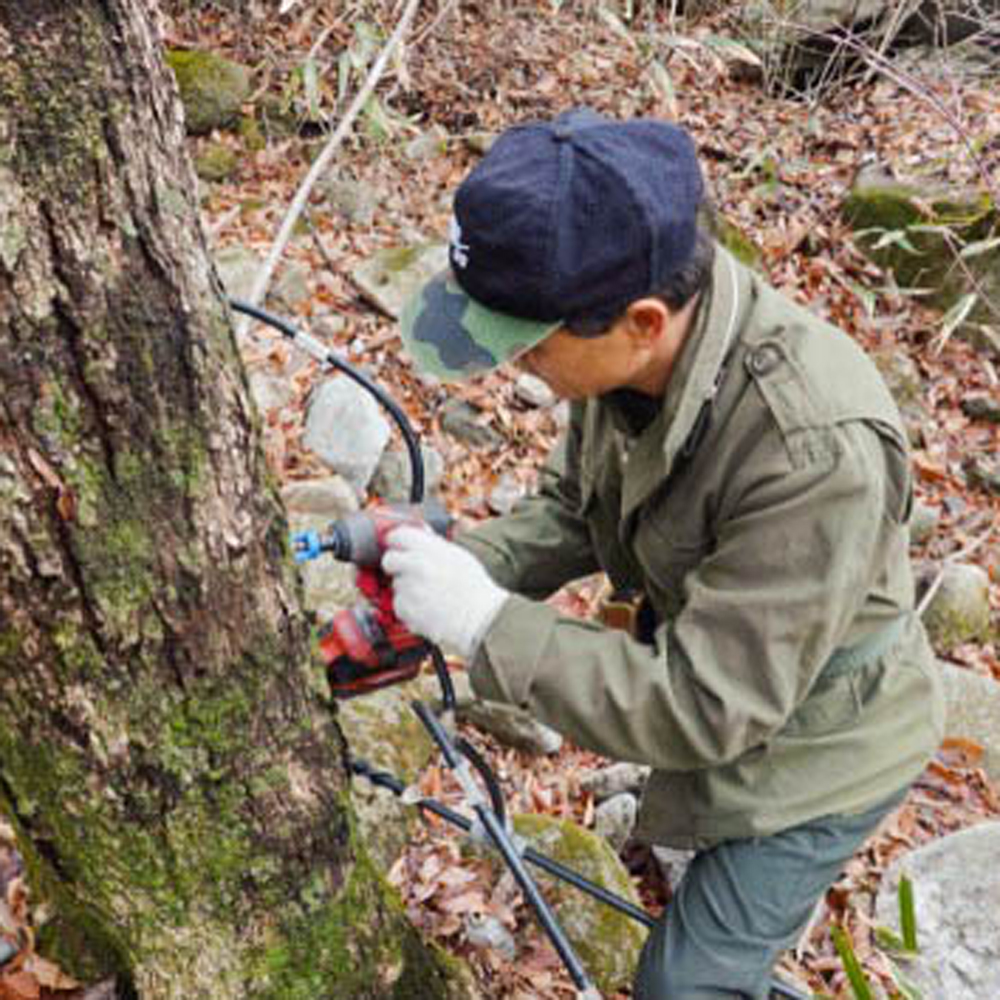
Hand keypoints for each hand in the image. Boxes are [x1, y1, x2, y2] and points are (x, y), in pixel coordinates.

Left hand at [382, 526, 509, 658]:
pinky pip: (398, 605)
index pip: (398, 535)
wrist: (481, 618)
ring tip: (429, 595)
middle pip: (389, 560)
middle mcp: (416, 566)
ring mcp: (409, 589)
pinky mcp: (406, 610)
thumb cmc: (474, 588)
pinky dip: (409, 608)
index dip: (396, 541)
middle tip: (409, 572)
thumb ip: (435, 545)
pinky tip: (427, 608)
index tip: (397, 546)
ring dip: (407, 589)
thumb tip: (420, 534)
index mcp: (429, 549)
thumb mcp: (458, 556)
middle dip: (396, 565)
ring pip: (396, 584)